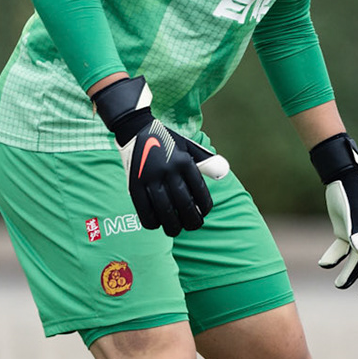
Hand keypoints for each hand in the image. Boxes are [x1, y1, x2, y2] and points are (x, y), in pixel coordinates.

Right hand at [91, 76, 230, 235]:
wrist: (135, 128)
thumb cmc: (166, 142)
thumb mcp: (188, 147)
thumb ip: (205, 162)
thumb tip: (223, 173)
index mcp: (184, 161)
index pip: (200, 192)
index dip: (204, 207)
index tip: (204, 212)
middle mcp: (169, 170)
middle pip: (184, 205)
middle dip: (192, 221)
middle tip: (193, 225)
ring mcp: (150, 178)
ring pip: (165, 211)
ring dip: (173, 226)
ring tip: (176, 229)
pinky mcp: (134, 184)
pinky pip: (144, 210)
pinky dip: (152, 222)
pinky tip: (156, 224)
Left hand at [308, 132, 357, 294]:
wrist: (338, 179)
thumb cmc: (349, 194)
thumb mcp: (352, 214)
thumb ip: (357, 233)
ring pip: (356, 258)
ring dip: (349, 271)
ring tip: (339, 285)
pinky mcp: (345, 233)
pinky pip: (341, 250)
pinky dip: (334, 257)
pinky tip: (324, 264)